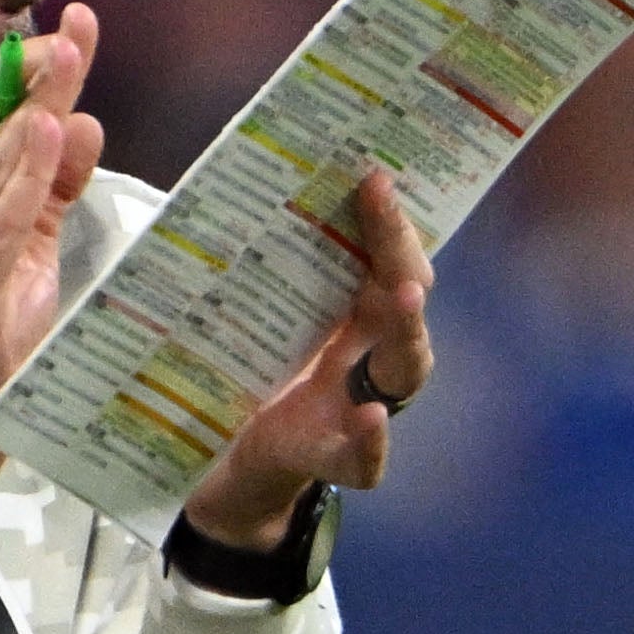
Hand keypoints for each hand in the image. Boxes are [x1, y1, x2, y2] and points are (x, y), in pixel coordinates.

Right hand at [0, 4, 104, 526]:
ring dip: (34, 104)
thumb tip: (78, 131)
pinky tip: (47, 133)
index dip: (16, 69)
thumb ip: (46, 197)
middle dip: (31, 72)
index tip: (65, 32)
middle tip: (76, 30)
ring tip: (68, 56)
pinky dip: (24, 174)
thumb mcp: (19, 261)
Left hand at [180, 167, 433, 548]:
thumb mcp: (262, 313)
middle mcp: (370, 352)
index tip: (372, 176)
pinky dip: (372, 440)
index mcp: (356, 313)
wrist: (227, 455)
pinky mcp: (331, 457)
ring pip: (406, 367)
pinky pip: (366, 457)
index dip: (388, 220)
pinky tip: (370, 418)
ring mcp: (359, 405)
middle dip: (401, 255)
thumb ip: (268, 264)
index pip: (388, 258)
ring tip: (403, 295)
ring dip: (406, 328)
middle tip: (386, 209)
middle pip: (406, 302)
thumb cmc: (255, 370)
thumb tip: (246, 183)